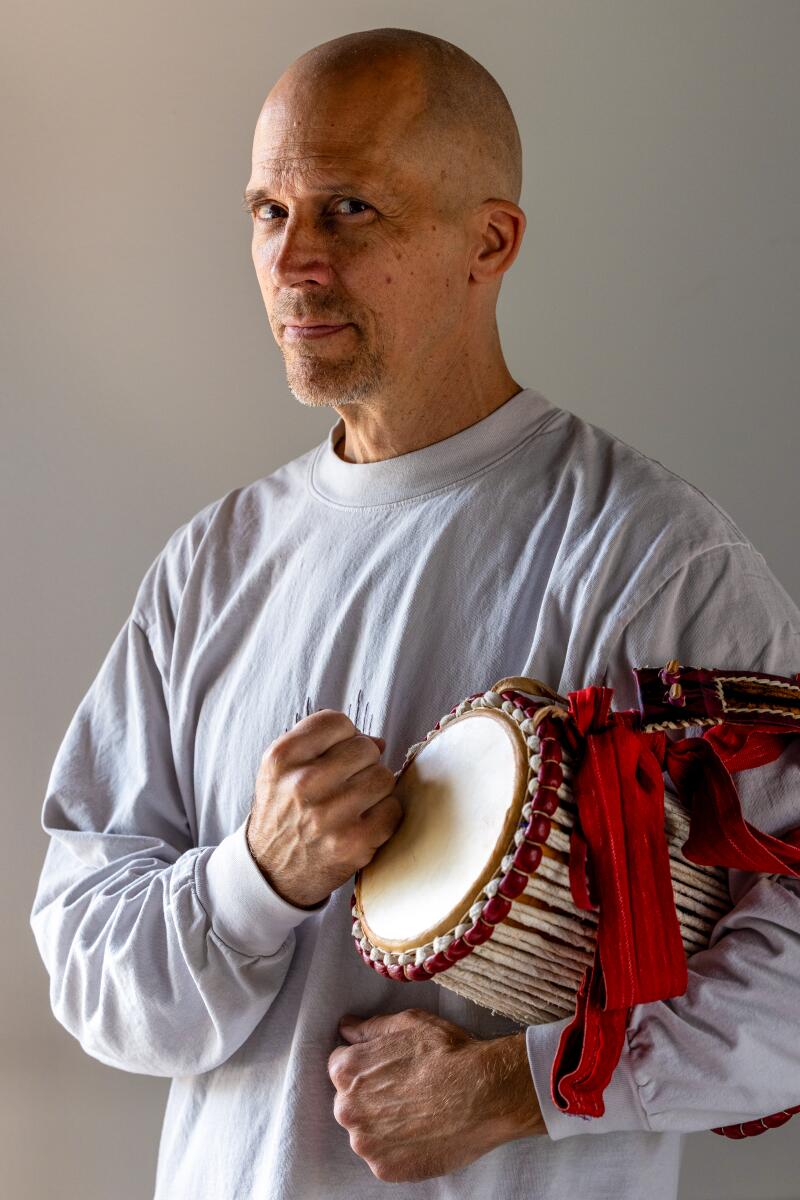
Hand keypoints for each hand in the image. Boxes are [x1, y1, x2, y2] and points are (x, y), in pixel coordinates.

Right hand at [246, 710, 401, 907]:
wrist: (270, 872)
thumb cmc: (283, 812)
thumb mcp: (282, 768)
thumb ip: (322, 743)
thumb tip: (378, 742)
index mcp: (282, 758)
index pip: (337, 722)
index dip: (344, 736)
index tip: (337, 755)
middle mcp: (302, 784)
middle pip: (365, 748)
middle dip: (362, 763)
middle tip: (347, 783)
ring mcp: (328, 816)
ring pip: (383, 777)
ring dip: (376, 789)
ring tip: (355, 803)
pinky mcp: (352, 844)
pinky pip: (392, 809)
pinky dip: (384, 816)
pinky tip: (363, 822)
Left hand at [327, 1008, 544, 1182]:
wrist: (483, 1093)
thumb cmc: (446, 1053)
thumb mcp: (407, 1023)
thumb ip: (369, 1028)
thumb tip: (346, 1027)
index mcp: (347, 1071)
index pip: (339, 1065)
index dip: (365, 1062)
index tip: (387, 1065)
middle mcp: (347, 1110)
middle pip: (349, 1101)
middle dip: (369, 1095)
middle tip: (405, 1088)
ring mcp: (366, 1144)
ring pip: (366, 1131)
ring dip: (382, 1123)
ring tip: (416, 1111)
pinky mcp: (386, 1170)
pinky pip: (384, 1156)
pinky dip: (398, 1147)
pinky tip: (421, 1132)